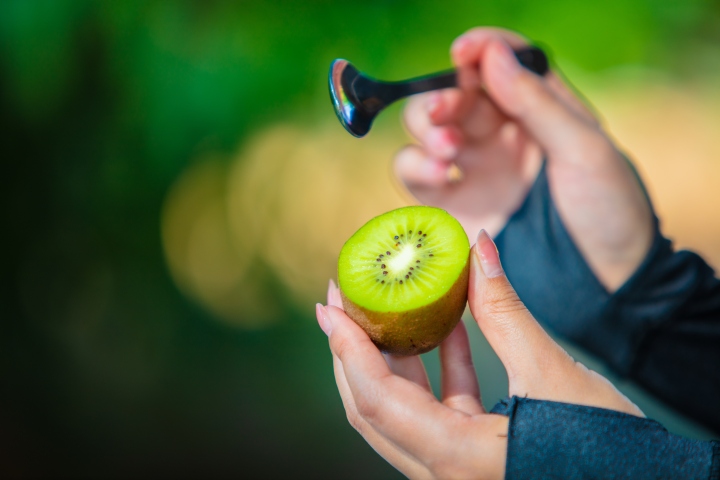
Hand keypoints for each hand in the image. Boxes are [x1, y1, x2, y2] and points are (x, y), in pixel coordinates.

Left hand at [316, 231, 642, 478]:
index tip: (330, 304)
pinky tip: (443, 326)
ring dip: (391, 355)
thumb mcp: (554, 375)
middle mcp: (444, 472)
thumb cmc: (611, 448)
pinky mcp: (475, 455)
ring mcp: (456, 466)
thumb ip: (507, 312)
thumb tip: (479, 246)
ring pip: (401, 409)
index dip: (347, 348)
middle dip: (353, 350)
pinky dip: (436, 368)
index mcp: (456, 459)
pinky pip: (439, 409)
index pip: (376, 400)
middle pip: (373, 408)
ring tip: (384, 303)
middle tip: (344, 299)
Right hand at [395, 27, 652, 290]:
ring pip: (428, 133)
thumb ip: (535, 103)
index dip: (478, 51)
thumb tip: (491, 56)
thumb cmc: (609, 214)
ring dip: (427, 133)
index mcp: (541, 110)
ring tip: (448, 153)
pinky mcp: (455, 208)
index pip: (501, 64)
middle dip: (444, 99)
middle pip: (456, 97)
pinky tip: (440, 178)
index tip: (462, 53)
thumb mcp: (584, 150)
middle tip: (446, 115)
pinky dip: (416, 169)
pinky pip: (417, 177)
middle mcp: (502, 136)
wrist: (604, 288)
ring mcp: (476, 171)